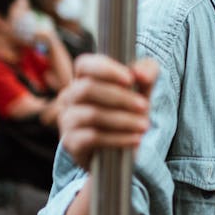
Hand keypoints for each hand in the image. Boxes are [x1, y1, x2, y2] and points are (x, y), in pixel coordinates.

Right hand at [59, 54, 158, 169]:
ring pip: (91, 114)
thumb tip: (141, 73)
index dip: (106, 70)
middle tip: (144, 106)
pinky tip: (135, 139)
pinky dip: (117, 138)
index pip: (85, 64)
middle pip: (87, 89)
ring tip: (143, 125)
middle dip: (119, 97)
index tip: (130, 79)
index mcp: (84, 77)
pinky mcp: (70, 142)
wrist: (120, 149)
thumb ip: (147, 72)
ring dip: (122, 120)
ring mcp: (67, 119)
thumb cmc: (128, 109)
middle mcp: (70, 96)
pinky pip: (92, 137)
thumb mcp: (143, 88)